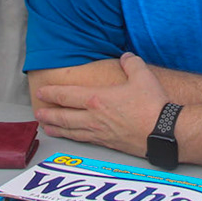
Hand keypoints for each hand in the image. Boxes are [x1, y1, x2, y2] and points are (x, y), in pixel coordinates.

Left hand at [31, 54, 169, 156]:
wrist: (164, 132)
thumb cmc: (152, 104)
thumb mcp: (143, 76)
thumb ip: (132, 63)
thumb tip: (127, 57)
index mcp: (97, 99)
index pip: (67, 95)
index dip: (51, 93)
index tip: (41, 92)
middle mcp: (94, 117)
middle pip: (63, 116)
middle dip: (48, 114)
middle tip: (37, 113)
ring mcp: (100, 132)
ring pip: (71, 131)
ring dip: (56, 128)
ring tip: (46, 128)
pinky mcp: (108, 143)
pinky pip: (84, 140)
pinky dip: (72, 138)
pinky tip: (71, 138)